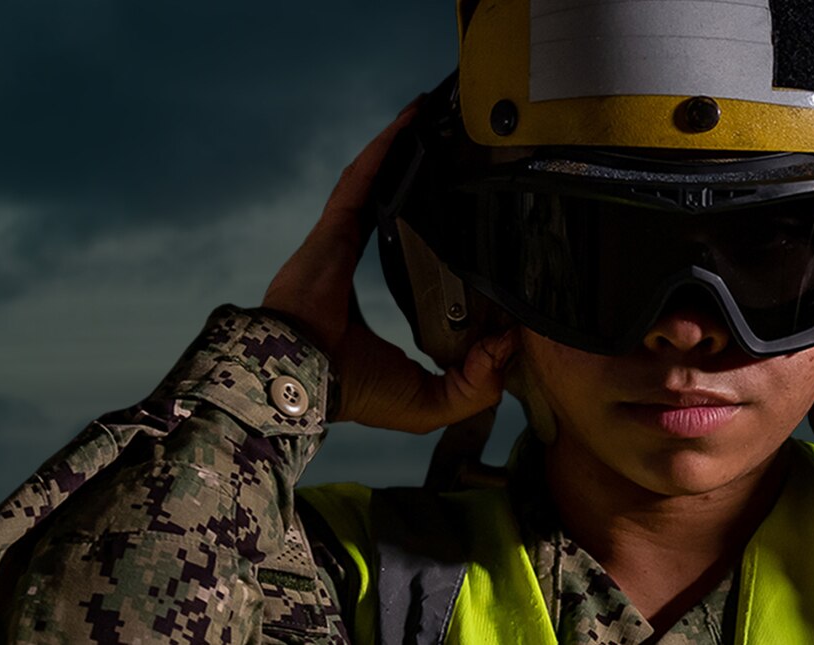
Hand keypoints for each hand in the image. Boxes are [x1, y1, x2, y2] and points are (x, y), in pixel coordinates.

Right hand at [261, 95, 515, 432]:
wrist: (302, 378)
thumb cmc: (355, 391)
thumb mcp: (431, 402)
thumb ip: (476, 384)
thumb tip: (511, 345)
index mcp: (389, 299)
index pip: (424, 259)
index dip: (451, 239)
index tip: (485, 222)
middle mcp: (365, 262)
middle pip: (401, 207)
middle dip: (426, 176)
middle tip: (462, 150)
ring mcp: (346, 239)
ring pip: (383, 182)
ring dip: (407, 149)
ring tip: (438, 118)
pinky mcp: (336, 226)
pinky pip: (363, 177)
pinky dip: (385, 148)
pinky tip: (410, 120)